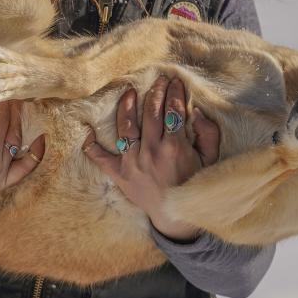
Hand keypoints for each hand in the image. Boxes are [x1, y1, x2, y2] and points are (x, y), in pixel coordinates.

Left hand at [82, 75, 220, 240]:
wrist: (176, 217)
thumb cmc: (194, 184)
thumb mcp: (210, 160)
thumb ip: (208, 133)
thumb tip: (196, 111)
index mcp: (175, 148)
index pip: (173, 111)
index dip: (174, 93)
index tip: (175, 81)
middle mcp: (151, 152)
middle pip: (150, 113)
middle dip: (156, 92)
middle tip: (158, 80)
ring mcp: (133, 162)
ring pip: (126, 126)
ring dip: (127, 105)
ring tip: (129, 91)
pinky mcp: (120, 174)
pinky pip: (101, 158)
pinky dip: (92, 145)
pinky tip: (87, 130)